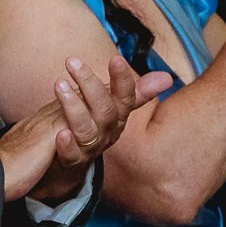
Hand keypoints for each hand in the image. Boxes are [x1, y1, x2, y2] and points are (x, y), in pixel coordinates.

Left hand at [0, 53, 170, 203]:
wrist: (66, 167)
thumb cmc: (87, 127)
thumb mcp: (107, 106)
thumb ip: (131, 92)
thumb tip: (166, 77)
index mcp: (117, 117)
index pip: (126, 97)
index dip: (123, 79)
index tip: (117, 59)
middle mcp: (107, 133)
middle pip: (105, 110)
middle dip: (90, 83)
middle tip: (72, 61)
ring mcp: (90, 148)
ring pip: (87, 130)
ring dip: (73, 106)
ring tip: (59, 84)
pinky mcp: (71, 162)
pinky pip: (72, 156)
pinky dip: (67, 145)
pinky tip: (60, 133)